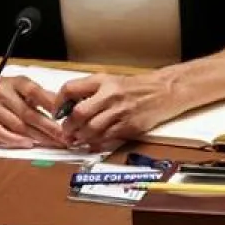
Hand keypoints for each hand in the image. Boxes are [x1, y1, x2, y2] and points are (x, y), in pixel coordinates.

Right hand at [0, 63, 66, 148]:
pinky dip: (14, 140)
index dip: (54, 108)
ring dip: (37, 137)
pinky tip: (28, 145)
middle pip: (30, 114)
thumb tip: (63, 107)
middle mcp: (4, 94)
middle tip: (66, 139)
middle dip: (50, 129)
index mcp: (17, 82)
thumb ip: (39, 94)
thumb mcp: (19, 83)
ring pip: (17, 125)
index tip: (69, 119)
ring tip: (53, 145)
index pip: (38, 94)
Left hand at [54, 71, 180, 149]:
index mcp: (103, 81)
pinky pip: (107, 138)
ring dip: (81, 137)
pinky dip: (96, 143)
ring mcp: (122, 111)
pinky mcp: (131, 126)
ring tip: (77, 140)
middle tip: (66, 132)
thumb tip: (70, 109)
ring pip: (91, 129)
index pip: (70, 89)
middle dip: (69, 126)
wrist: (166, 91)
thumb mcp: (113, 81)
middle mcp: (111, 94)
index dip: (59, 103)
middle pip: (79, 113)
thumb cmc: (138, 87)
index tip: (58, 113)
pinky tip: (93, 143)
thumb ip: (92, 92)